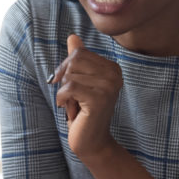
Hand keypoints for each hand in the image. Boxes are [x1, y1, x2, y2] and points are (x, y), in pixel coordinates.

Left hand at [50, 34, 122, 160]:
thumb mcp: (79, 82)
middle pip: (74, 61)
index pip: (79, 53)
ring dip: (64, 93)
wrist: (92, 141)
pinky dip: (63, 99)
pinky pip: (68, 88)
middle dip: (65, 80)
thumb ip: (78, 60)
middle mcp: (115, 75)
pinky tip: (72, 110)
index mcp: (112, 68)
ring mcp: (108, 86)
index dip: (66, 68)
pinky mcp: (99, 99)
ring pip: (69, 75)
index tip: (70, 86)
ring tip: (76, 105)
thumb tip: (72, 36)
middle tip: (74, 98)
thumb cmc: (84, 111)